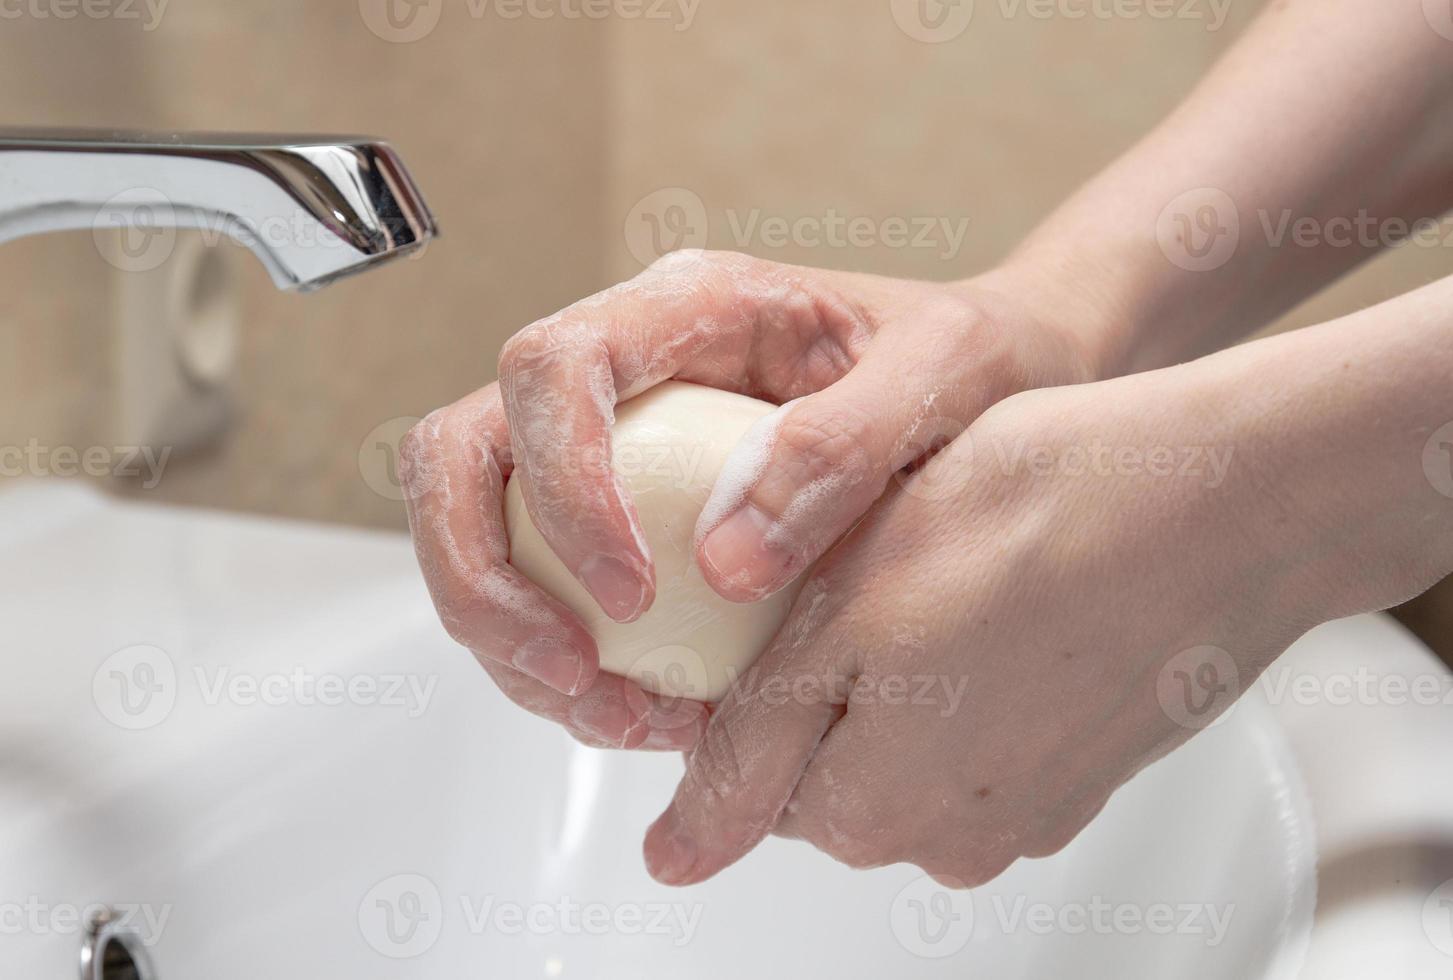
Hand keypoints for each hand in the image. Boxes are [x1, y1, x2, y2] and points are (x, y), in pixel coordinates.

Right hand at [402, 250, 1101, 748]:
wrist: (988, 382)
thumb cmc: (965, 362)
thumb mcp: (938, 378)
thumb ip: (838, 449)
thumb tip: (723, 566)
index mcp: (688, 309)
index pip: (551, 368)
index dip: (559, 486)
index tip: (631, 594)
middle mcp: (626, 368)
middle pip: (463, 451)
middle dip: (480, 576)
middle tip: (573, 675)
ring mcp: (610, 442)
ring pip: (478, 529)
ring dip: (512, 639)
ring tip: (620, 720)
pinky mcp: (619, 512)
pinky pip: (539, 585)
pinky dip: (563, 664)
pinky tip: (648, 714)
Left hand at [641, 357, 1340, 885]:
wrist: (1220, 502)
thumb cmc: (1029, 527)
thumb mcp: (836, 621)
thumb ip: (746, 752)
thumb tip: (675, 856)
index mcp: (873, 813)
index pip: (748, 776)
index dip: (755, 671)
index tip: (794, 594)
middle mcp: (953, 839)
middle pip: (828, 763)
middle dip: (827, 671)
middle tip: (870, 560)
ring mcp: (1032, 809)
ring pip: (909, 737)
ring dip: (906, 663)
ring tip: (947, 565)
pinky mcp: (1087, 765)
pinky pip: (988, 724)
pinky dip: (977, 663)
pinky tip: (1005, 591)